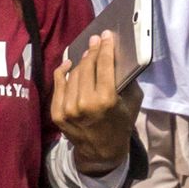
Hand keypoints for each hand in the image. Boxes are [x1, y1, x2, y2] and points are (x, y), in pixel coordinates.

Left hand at [51, 33, 138, 174]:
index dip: (105, 47)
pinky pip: (58, 84)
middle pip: (87, 66)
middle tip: (96, 41)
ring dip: (81, 62)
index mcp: (106, 100)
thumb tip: (118, 55)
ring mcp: (68, 109)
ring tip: (87, 54)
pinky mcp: (56, 113)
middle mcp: (84, 103)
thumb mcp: (132, 102)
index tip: (106, 35)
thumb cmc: (121, 124)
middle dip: (93, 51)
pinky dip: (63, 72)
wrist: (102, 152)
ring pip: (73, 74)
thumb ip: (126, 80)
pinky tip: (68, 64)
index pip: (104, 65)